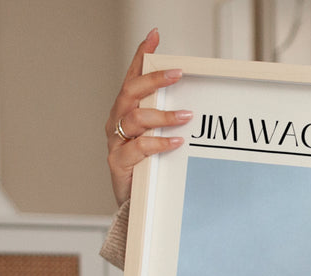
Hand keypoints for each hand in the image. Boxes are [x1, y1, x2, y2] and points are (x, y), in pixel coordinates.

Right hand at [105, 28, 191, 205]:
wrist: (133, 204)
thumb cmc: (147, 167)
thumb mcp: (157, 138)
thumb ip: (167, 120)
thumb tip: (194, 104)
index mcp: (126, 111)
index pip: (132, 77)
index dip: (142, 56)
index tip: (155, 36)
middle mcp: (117, 122)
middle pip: (131, 92)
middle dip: (153, 80)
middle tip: (177, 73)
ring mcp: (116, 141)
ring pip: (135, 119)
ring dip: (162, 115)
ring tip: (186, 116)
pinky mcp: (119, 163)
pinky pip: (139, 148)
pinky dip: (159, 143)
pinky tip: (176, 142)